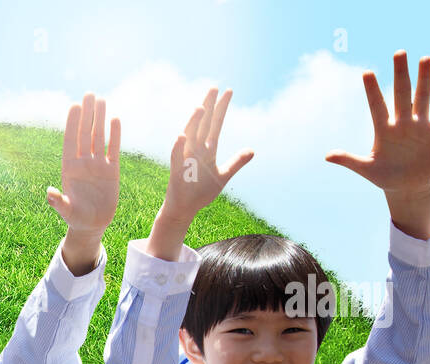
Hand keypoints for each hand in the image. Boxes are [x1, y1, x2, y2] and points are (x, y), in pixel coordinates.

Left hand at [47, 93, 120, 233]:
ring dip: (100, 119)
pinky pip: (113, 149)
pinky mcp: (112, 171)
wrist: (92, 225)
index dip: (72, 123)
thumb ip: (58, 202)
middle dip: (86, 114)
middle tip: (89, 93)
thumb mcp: (66, 211)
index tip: (74, 105)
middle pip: (85, 134)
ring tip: (101, 99)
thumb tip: (49, 193)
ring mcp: (98, 165)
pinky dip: (115, 135)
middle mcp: (83, 163)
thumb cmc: (76, 218)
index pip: (70, 140)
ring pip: (99, 137)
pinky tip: (115, 119)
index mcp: (70, 168)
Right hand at [147, 89, 252, 260]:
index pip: (216, 124)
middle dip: (209, 107)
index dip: (222, 109)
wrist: (185, 210)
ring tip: (201, 107)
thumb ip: (236, 162)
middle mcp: (196, 151)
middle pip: (203, 124)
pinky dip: (178, 147)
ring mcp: (185, 159)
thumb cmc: (201, 193)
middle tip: (214, 87)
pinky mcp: (176, 172)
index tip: (228, 91)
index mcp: (207, 150)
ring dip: (194, 122)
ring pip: (190, 137)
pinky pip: (176, 157)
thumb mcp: (223, 176)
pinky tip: (181, 136)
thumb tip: (252, 150)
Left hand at [326, 52, 429, 238]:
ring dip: (425, 78)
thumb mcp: (366, 169)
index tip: (367, 73)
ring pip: (422, 97)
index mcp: (384, 130)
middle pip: (402, 94)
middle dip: (400, 74)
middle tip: (399, 52)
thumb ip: (349, 160)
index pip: (376, 106)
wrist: (407, 185)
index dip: (372, 91)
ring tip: (425, 58)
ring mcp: (420, 125)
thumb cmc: (384, 176)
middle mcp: (402, 122)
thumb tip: (326, 156)